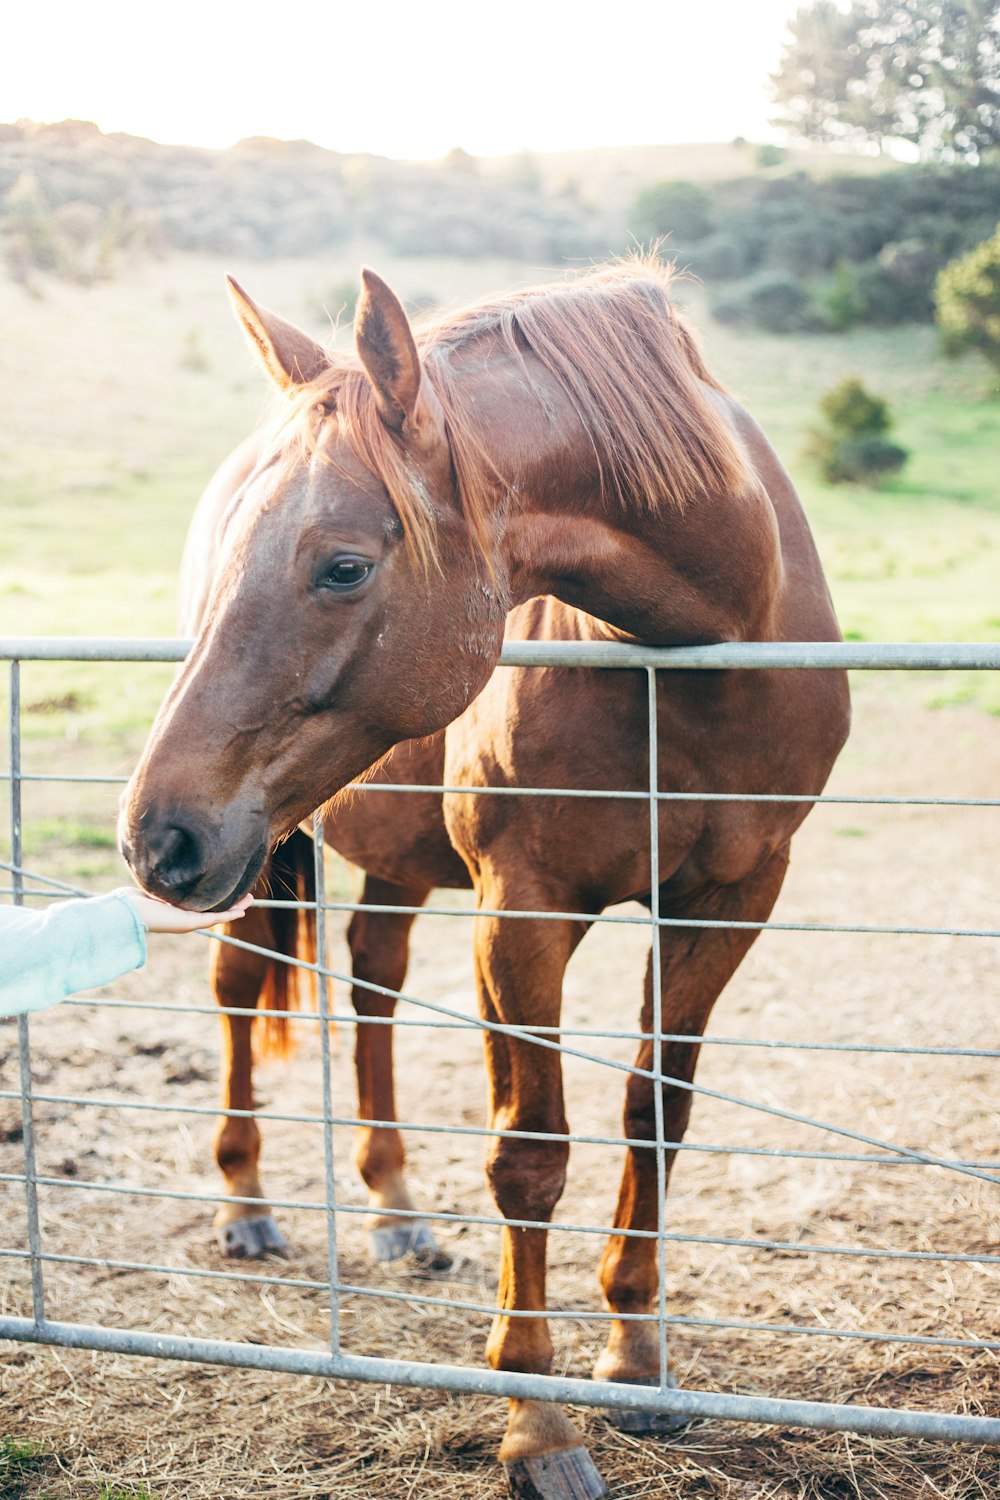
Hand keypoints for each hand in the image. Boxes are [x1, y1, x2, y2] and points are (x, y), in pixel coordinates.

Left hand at [116, 888, 253, 932]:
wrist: (127, 912)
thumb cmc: (134, 899)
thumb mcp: (154, 884)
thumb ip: (164, 878)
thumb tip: (165, 860)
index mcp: (178, 908)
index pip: (203, 903)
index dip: (218, 896)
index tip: (230, 887)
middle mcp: (185, 917)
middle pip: (215, 909)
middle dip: (232, 902)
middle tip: (248, 895)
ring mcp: (188, 922)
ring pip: (219, 914)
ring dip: (235, 908)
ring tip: (250, 900)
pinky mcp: (189, 923)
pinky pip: (214, 918)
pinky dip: (229, 914)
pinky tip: (241, 911)